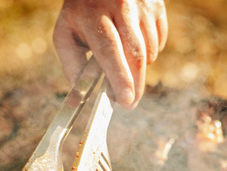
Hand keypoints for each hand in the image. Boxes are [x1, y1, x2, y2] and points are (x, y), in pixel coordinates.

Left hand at [53, 0, 167, 109]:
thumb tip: (78, 100)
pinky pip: (159, 42)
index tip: (125, 100)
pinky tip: (135, 44)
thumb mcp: (67, 33)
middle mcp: (119, 6)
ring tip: (125, 62)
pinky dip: (150, 52)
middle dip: (135, 84)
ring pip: (149, 51)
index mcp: (91, 14)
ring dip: (139, 67)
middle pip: (134, 54)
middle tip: (130, 103)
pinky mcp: (156, 6)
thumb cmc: (82, 13)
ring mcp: (141, 5)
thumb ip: (72, 65)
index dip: (119, 77)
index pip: (109, 48)